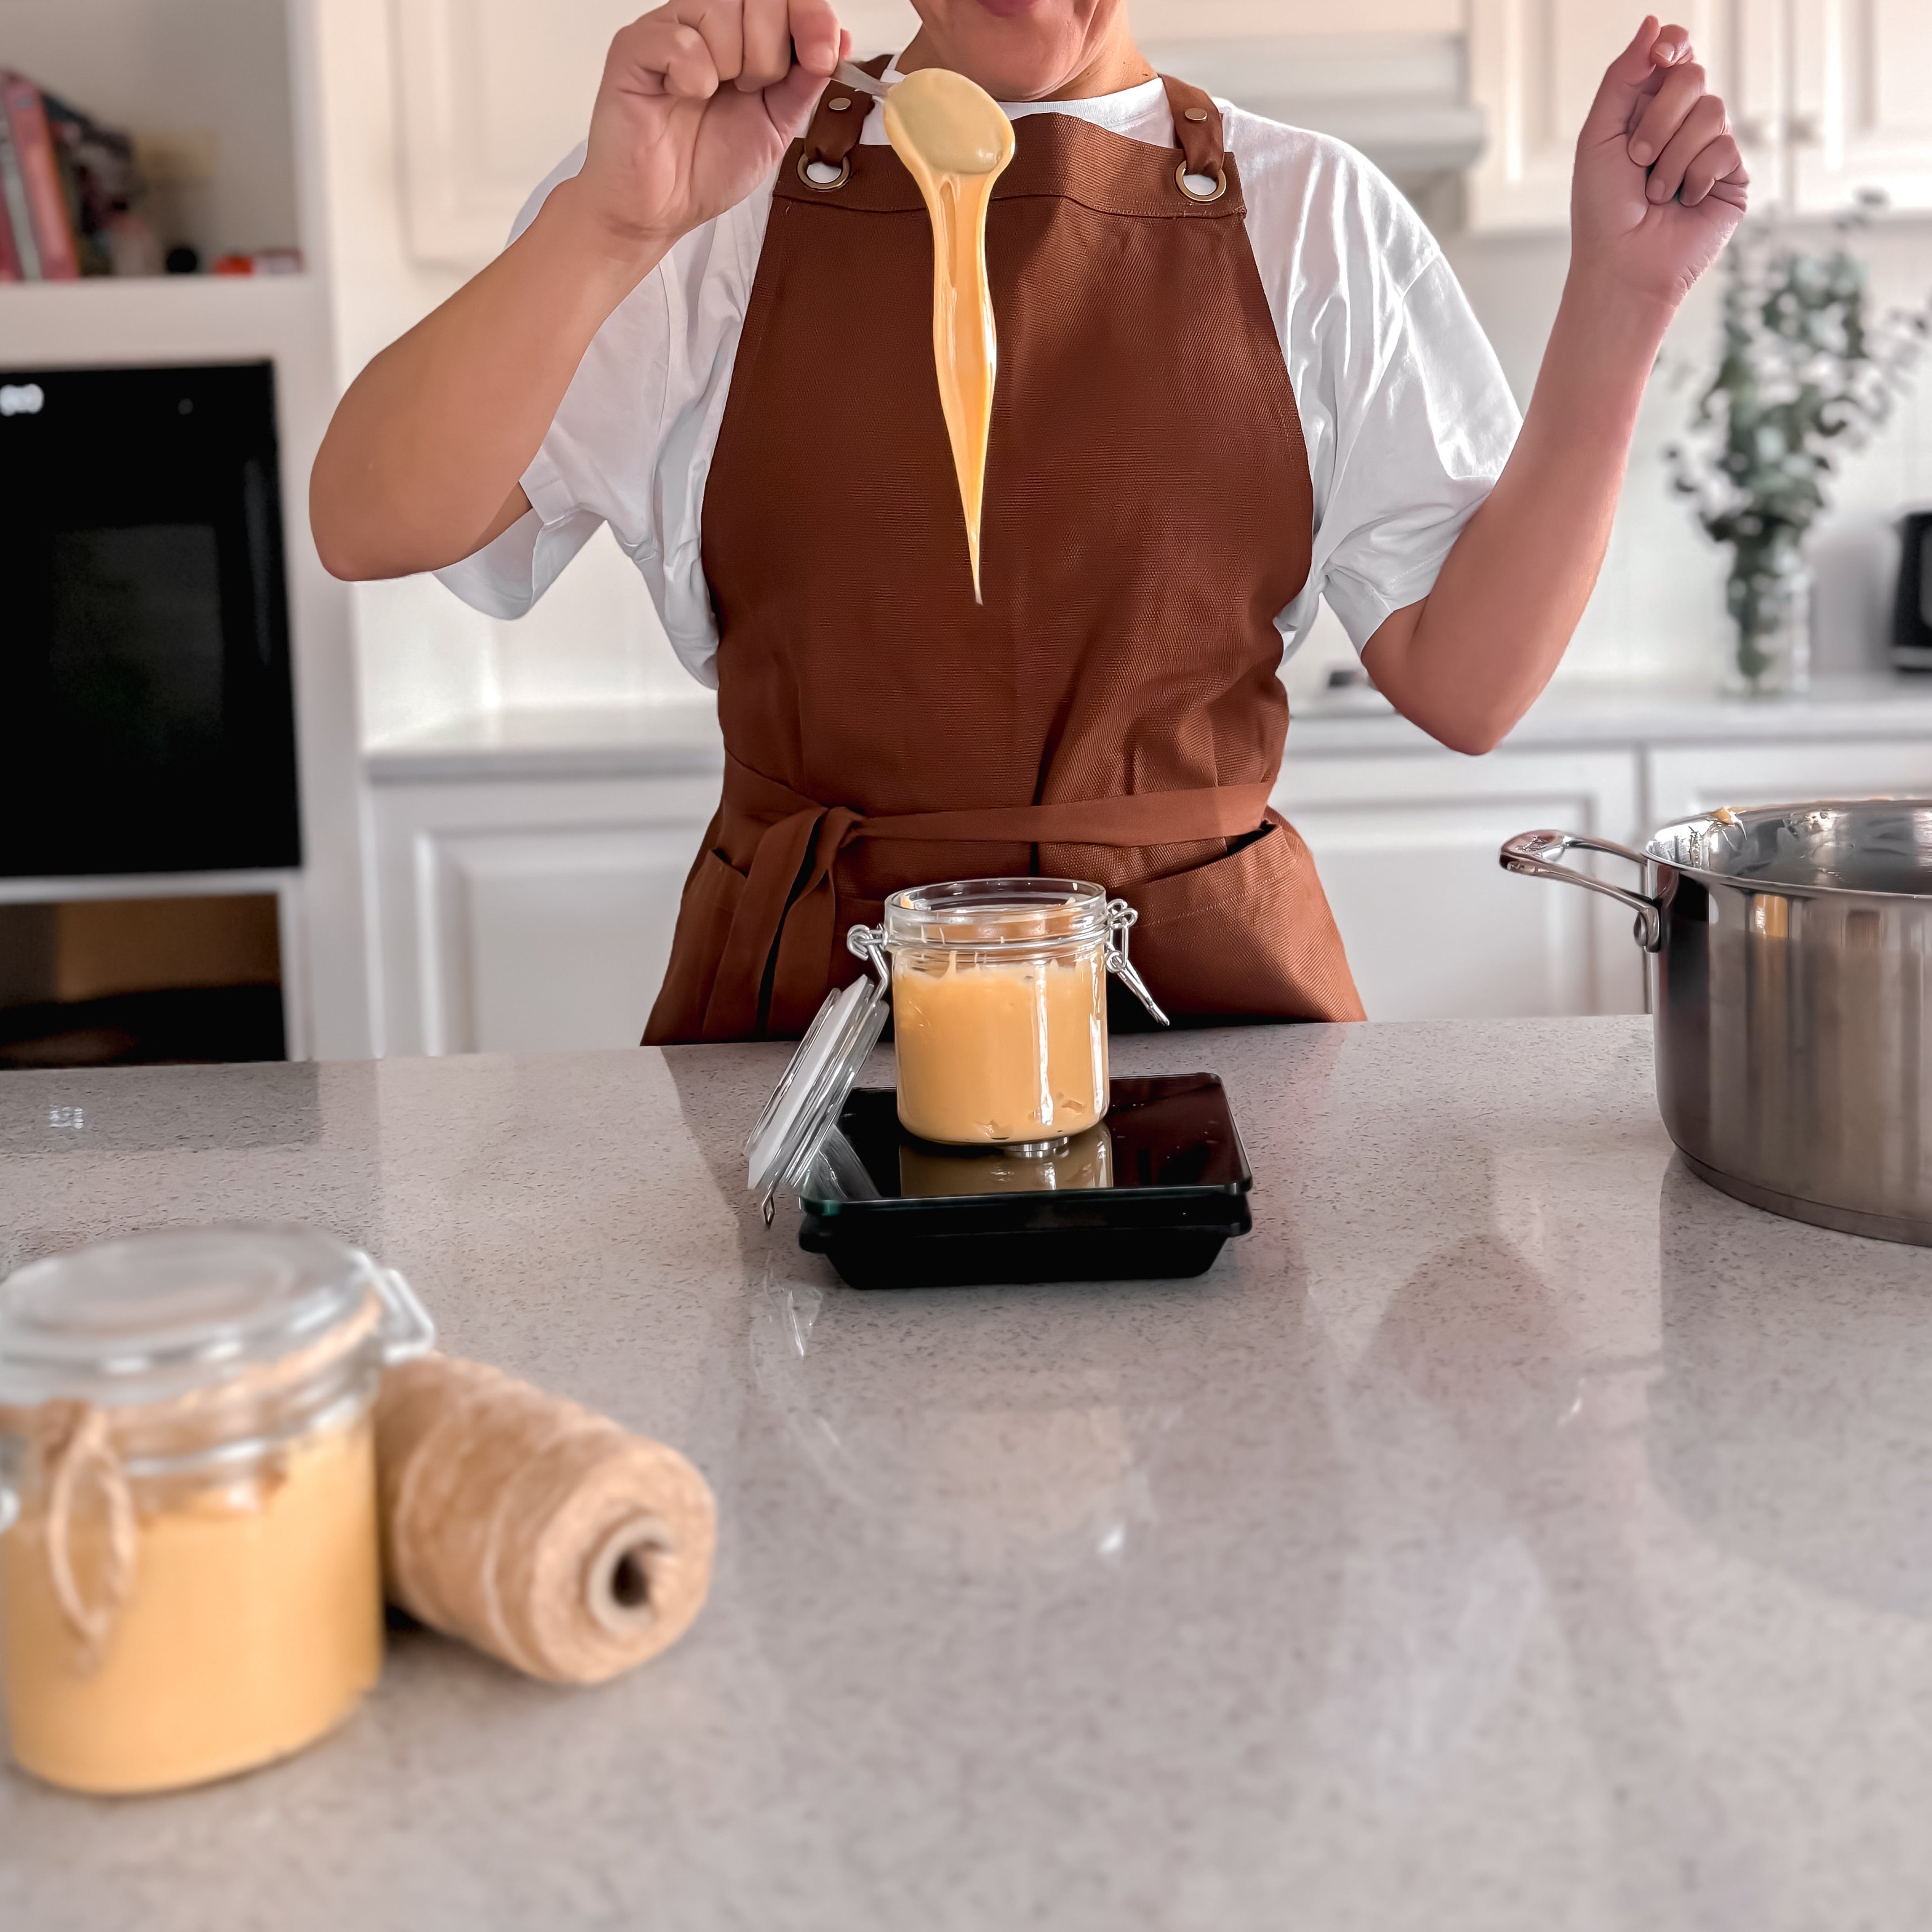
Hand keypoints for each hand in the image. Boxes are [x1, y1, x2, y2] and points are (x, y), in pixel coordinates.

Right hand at [565, 0, 846, 258]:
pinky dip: (693, 77)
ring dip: (731, 66)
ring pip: (720, 8)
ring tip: (712, 96)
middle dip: (770, 52)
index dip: (810, 15)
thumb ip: (806, 81)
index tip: (822, 55)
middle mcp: (705, 21)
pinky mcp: (635, 47)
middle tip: (749, 90)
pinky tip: (682, 96)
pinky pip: (681, 40)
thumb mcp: (777, 125)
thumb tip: (841, 40)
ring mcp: (669, 28)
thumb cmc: (706, 167)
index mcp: (742, 34)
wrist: (660, 209)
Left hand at [1572, 16, 1747, 310]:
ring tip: (1655, 193)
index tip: (1660, 56)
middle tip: (1637, 159)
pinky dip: (1695, 177)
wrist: (1622, 266)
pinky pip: (1725, 150)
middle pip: (1693, 76)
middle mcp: (1682, 123)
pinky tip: (1683, 203)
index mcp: (1648, 108)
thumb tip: (1652, 23)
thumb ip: (1622, 78)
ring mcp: (1710, 147)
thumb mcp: (1598, 137)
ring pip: (1712, 111)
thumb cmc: (1602, 210)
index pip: (1675, 54)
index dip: (1672, 46)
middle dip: (1659, 119)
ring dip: (1672, 157)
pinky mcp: (1733, 176)